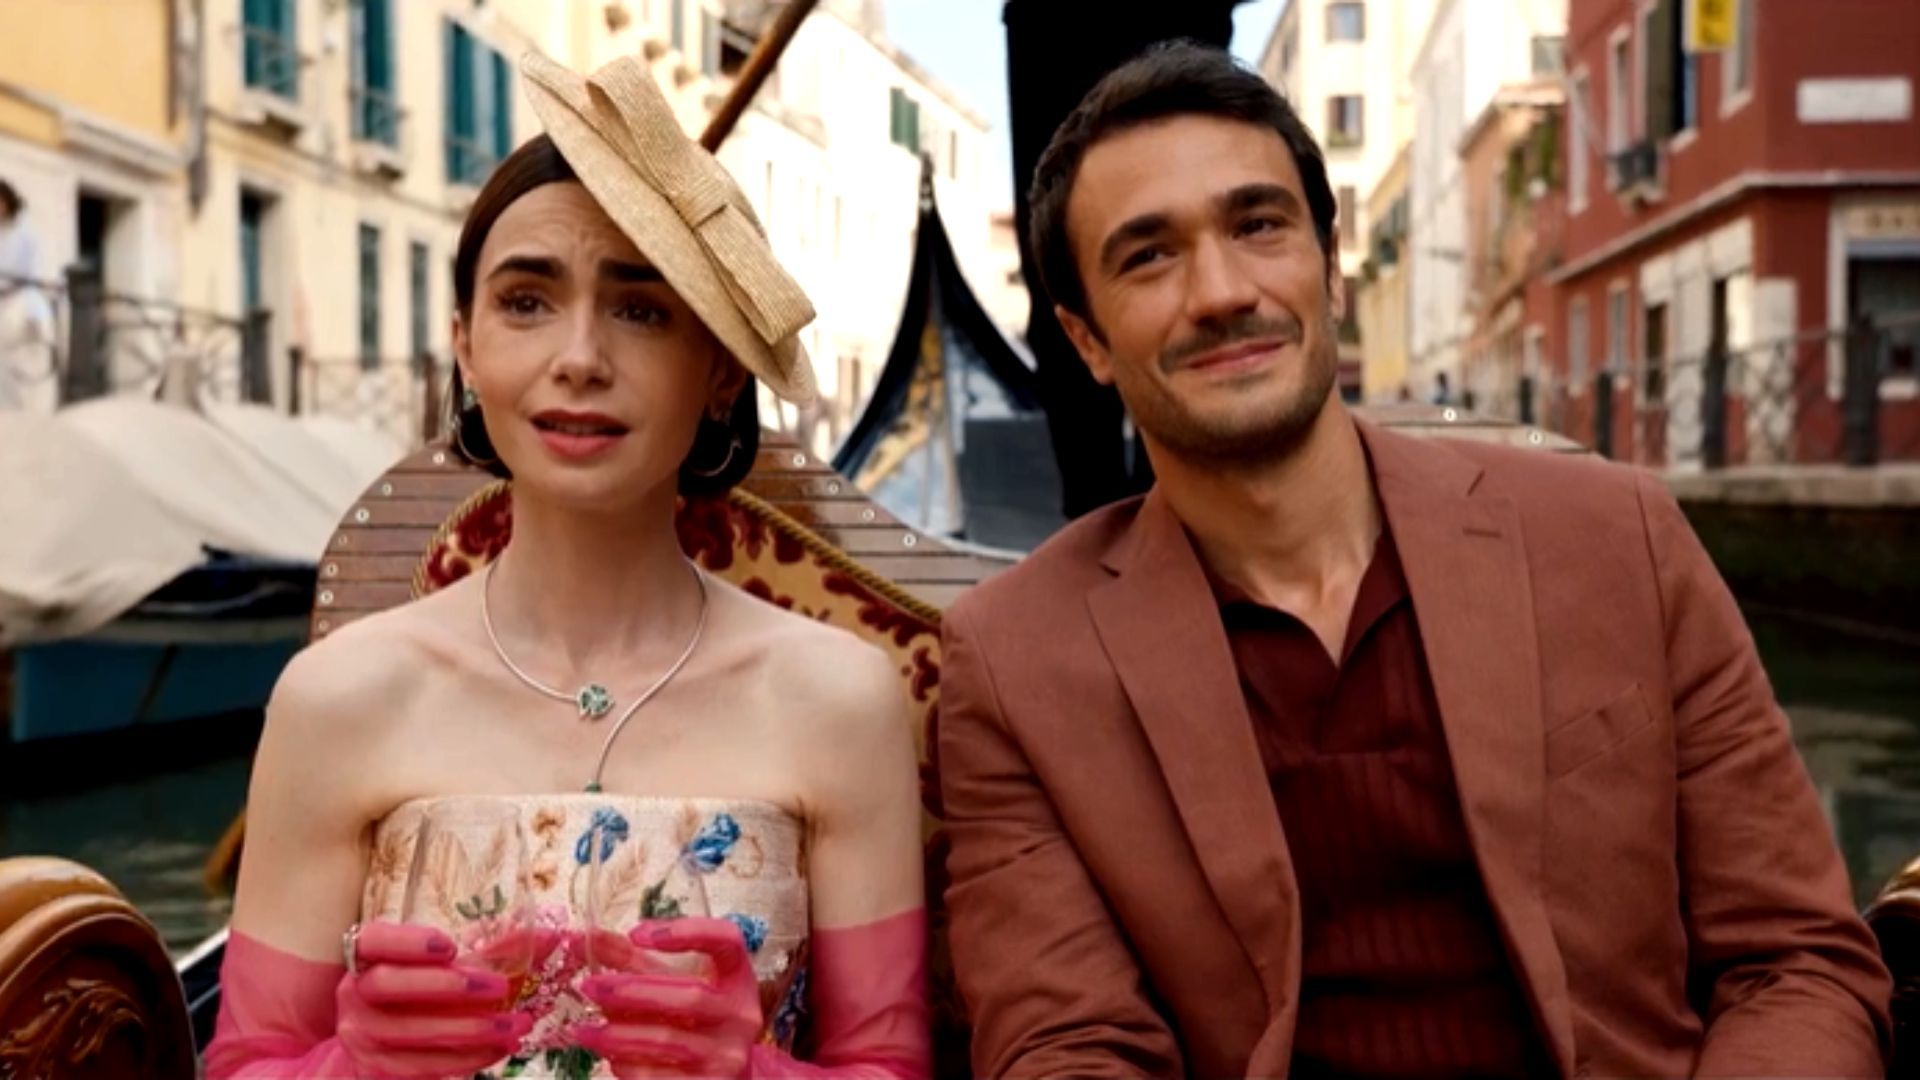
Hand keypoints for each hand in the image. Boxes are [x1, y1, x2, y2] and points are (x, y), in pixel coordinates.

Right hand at [335, 921, 533, 1079]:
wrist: (380, 1048)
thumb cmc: (421, 995)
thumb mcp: (445, 967)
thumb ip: (487, 949)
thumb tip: (551, 937)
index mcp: (366, 958)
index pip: (372, 940)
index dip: (406, 941)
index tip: (449, 945)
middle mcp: (354, 995)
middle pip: (387, 985)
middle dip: (446, 986)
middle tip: (500, 987)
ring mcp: (361, 1037)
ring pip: (410, 1033)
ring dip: (469, 1030)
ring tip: (515, 1025)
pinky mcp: (377, 1071)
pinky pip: (422, 1067)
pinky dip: (465, 1059)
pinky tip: (499, 1049)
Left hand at [576, 918, 762, 1078]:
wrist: (725, 1078)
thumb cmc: (694, 1022)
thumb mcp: (675, 985)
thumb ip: (634, 961)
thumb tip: (588, 938)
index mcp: (738, 978)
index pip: (727, 940)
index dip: (687, 932)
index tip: (637, 933)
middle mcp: (741, 1015)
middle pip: (690, 996)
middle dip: (632, 991)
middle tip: (590, 986)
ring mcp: (729, 1055)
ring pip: (668, 1039)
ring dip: (618, 1034)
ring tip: (585, 1029)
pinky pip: (661, 1076)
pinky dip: (629, 1066)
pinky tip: (610, 1058)